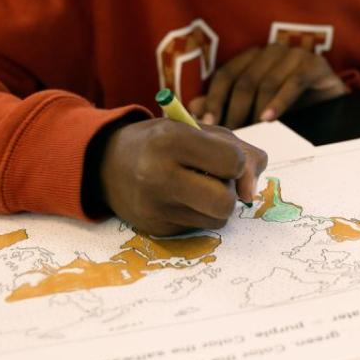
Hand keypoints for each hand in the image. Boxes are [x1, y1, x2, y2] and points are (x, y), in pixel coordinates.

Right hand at [98, 119, 266, 235]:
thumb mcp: (201, 131)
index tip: (224, 157)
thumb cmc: (164, 142)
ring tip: (198, 188)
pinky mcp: (155, 228)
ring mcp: (154, 206)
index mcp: (172, 139)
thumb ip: (241, 152)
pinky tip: (180, 198)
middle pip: (225, 202)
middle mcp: (158, 175)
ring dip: (217, 205)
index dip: (237, 161)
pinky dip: (198, 213)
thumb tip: (251, 192)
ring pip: (216, 220)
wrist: (108, 163)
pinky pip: (198, 227)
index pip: (232, 162)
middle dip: (230, 192)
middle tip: (216, 180)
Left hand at [188, 44, 346, 127]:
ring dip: (255, 109)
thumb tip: (195, 108)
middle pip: (244, 80)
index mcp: (252, 57)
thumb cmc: (291, 106)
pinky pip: (292, 83)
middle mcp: (270, 51)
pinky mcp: (314, 64)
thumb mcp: (256, 107)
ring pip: (266, 82)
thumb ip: (227, 105)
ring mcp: (293, 55)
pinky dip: (278, 102)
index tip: (208, 122)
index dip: (214, 98)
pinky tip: (269, 119)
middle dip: (234, 109)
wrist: (333, 104)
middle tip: (230, 134)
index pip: (226, 74)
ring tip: (250, 131)